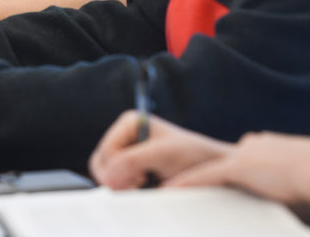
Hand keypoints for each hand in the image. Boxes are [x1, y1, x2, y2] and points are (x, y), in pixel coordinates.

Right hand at [89, 111, 231, 188]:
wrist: (208, 165)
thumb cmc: (190, 154)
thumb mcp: (160, 155)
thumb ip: (131, 161)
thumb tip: (107, 177)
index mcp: (129, 121)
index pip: (106, 153)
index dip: (119, 169)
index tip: (142, 173)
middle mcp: (125, 134)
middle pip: (101, 164)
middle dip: (118, 177)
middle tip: (142, 180)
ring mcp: (126, 151)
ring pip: (106, 175)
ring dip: (122, 183)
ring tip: (145, 180)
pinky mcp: (130, 167)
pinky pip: (115, 182)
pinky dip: (126, 188)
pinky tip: (145, 184)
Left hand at [169, 133, 309, 236]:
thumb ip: (307, 189)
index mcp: (275, 148)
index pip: (250, 155)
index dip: (240, 168)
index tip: (231, 177)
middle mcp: (258, 146)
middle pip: (225, 157)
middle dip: (208, 171)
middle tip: (187, 181)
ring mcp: (247, 154)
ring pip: (211, 166)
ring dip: (190, 176)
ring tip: (169, 186)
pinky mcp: (240, 166)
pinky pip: (206, 175)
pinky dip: (188, 182)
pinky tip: (170, 189)